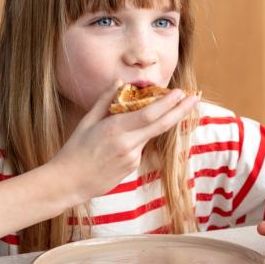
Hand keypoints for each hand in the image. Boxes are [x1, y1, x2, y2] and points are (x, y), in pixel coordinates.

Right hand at [52, 84, 199, 202]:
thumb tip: (120, 81)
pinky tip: (116, 145)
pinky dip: (136, 139)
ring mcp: (132, 158)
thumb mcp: (87, 121)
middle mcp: (128, 144)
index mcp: (116, 129)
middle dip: (181, 110)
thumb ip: (105, 100)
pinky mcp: (132, 167)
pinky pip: (139, 147)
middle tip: (195, 97)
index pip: (149, 114)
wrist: (69, 182)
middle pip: (161, 125)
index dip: (168, 103)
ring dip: (155, 123)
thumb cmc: (74, 150)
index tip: (181, 92)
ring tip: (154, 113)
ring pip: (149, 135)